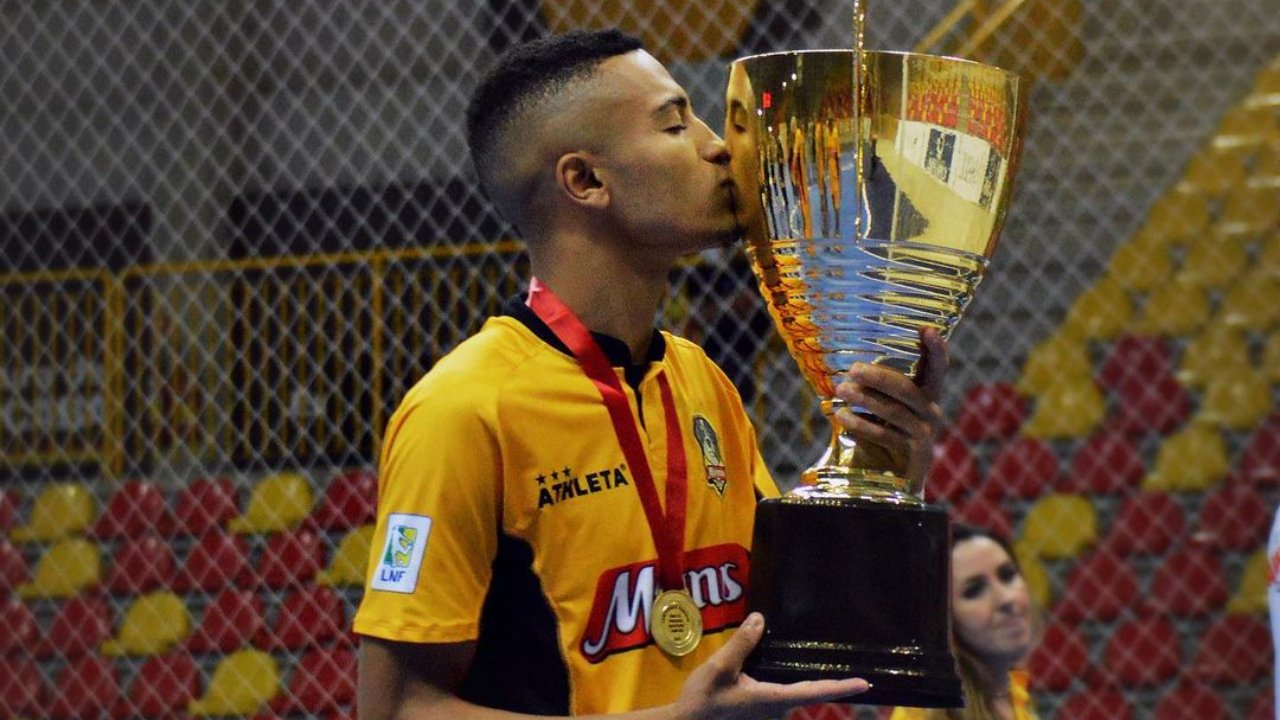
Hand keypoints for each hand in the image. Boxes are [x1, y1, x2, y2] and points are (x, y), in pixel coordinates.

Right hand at [673, 613, 868, 719]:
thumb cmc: (703, 701)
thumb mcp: (720, 668)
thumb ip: (742, 644)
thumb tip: (760, 620)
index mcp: (773, 699)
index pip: (814, 691)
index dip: (840, 687)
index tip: (865, 683)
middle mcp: (775, 709)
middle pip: (805, 692)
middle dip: (823, 681)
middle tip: (844, 666)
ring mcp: (765, 714)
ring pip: (789, 693)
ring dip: (801, 681)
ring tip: (812, 660)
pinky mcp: (754, 713)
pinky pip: (775, 695)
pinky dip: (783, 683)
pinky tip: (773, 669)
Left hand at [832, 327, 948, 485]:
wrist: (892, 478)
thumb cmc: (883, 431)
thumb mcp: (882, 406)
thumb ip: (875, 388)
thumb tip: (846, 366)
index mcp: (927, 394)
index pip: (937, 368)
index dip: (936, 349)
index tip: (927, 330)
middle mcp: (931, 411)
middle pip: (906, 388)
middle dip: (879, 376)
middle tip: (853, 369)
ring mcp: (925, 433)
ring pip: (893, 411)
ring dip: (864, 399)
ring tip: (841, 390)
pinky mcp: (915, 453)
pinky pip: (885, 435)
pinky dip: (861, 424)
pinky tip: (841, 416)